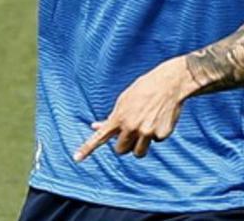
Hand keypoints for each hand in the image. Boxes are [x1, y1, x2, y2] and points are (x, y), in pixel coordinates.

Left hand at [74, 57, 192, 161]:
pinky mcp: (162, 135)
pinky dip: (157, 134)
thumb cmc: (141, 91)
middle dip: (124, 144)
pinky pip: (156, 142)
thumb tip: (95, 127)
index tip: (76, 159)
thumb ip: (111, 118)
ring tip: (145, 127)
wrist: (167, 84)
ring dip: (139, 145)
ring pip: (138, 153)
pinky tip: (160, 119)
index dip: (87, 149)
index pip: (99, 137)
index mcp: (119, 118)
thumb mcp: (122, 102)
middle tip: (130, 132)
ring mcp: (148, 133)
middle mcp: (131, 128)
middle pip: (121, 150)